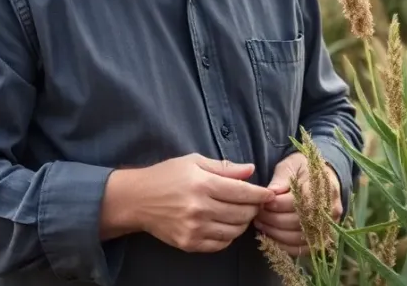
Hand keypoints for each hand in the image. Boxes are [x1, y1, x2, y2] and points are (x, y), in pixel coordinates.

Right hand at [106, 154, 276, 252]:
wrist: (136, 200)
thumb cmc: (166, 176)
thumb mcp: (194, 161)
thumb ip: (225, 167)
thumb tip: (251, 170)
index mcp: (202, 184)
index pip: (243, 192)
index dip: (261, 194)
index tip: (270, 194)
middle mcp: (199, 208)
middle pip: (242, 213)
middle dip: (254, 208)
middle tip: (255, 203)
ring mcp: (194, 229)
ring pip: (234, 231)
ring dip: (243, 223)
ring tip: (240, 213)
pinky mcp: (189, 243)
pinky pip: (220, 244)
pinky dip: (229, 236)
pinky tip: (226, 225)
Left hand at [253, 152, 341, 255]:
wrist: (324, 178)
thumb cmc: (304, 170)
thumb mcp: (292, 164)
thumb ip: (282, 177)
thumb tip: (270, 192)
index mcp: (323, 188)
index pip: (298, 202)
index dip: (277, 204)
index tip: (262, 203)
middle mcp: (329, 209)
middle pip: (297, 221)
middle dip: (273, 220)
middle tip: (258, 216)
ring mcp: (328, 226)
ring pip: (299, 237)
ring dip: (276, 234)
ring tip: (262, 225)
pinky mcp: (323, 238)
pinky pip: (303, 249)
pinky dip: (285, 246)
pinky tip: (272, 237)